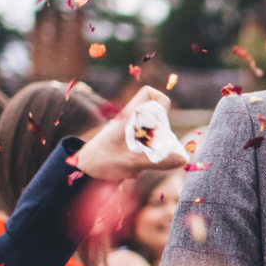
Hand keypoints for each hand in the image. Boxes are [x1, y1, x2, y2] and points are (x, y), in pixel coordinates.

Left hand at [73, 85, 187, 180]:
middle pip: (156, 119)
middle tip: (156, 152)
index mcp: (129, 117)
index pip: (148, 94)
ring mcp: (129, 133)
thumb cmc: (101, 161)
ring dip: (153, 151)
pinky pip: (145, 148)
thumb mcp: (131, 162)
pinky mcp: (128, 145)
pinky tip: (132, 169)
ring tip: (140, 164)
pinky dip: (144, 159)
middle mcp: (130, 122)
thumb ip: (158, 161)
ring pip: (152, 136)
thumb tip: (184, 159)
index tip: (164, 120)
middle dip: (161, 137)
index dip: (161, 101)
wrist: (82, 171)